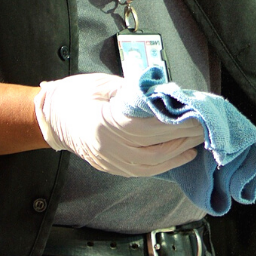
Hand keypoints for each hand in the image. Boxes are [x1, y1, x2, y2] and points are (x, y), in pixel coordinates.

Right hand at [34, 73, 204, 176]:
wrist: (51, 116)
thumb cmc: (76, 94)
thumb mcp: (106, 84)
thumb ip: (136, 92)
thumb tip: (167, 96)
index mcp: (102, 123)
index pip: (147, 128)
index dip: (174, 124)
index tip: (195, 115)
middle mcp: (105, 148)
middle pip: (153, 148)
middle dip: (182, 137)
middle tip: (204, 125)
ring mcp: (107, 161)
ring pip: (151, 164)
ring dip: (177, 153)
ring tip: (197, 139)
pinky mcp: (110, 167)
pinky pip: (143, 171)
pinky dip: (165, 164)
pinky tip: (181, 154)